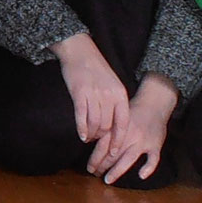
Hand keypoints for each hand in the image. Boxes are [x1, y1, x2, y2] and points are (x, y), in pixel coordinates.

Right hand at [51, 32, 128, 166]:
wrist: (79, 50)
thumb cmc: (96, 68)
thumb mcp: (112, 83)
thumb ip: (114, 102)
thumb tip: (113, 124)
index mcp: (120, 93)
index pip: (123, 122)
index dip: (119, 139)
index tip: (116, 152)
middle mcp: (109, 95)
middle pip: (107, 126)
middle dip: (102, 138)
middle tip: (97, 143)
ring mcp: (94, 94)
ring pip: (95, 123)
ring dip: (92, 134)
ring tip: (89, 138)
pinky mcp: (79, 93)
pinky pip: (81, 116)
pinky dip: (82, 129)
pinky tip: (82, 136)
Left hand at [101, 74, 178, 182]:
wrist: (154, 103)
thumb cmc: (133, 111)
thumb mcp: (117, 116)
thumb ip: (107, 130)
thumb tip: (91, 143)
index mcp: (118, 127)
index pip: (103, 145)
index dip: (95, 158)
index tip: (89, 168)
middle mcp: (130, 135)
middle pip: (113, 154)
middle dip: (102, 166)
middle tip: (95, 174)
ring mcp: (143, 141)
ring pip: (129, 158)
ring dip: (117, 170)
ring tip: (108, 179)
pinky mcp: (156, 145)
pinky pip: (153, 158)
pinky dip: (148, 167)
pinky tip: (141, 175)